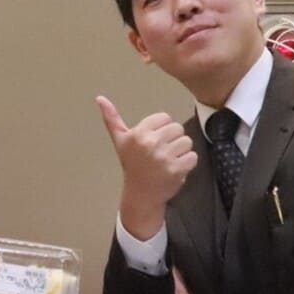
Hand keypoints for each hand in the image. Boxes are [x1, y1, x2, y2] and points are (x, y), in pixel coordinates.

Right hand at [96, 96, 196, 238]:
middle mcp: (150, 143)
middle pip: (178, 128)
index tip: (154, 142)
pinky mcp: (176, 170)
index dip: (162, 129)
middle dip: (173, 140)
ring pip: (187, 142)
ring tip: (169, 160)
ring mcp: (164, 157)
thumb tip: (100, 98)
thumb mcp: (120, 141)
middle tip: (162, 152)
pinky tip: (176, 168)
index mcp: (138, 133)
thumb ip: (111, 118)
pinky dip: (188, 163)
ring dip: (181, 151)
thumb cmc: (132, 165)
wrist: (140, 195)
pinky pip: (193, 156)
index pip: (165, 117)